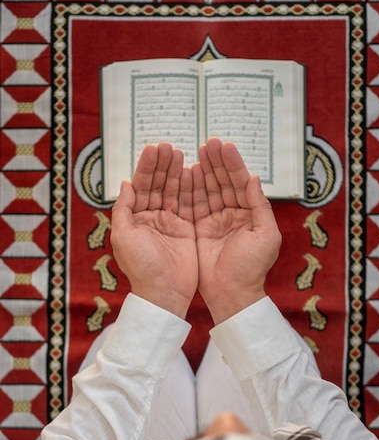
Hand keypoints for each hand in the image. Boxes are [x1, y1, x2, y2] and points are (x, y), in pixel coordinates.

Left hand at [111, 143, 196, 318]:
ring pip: (173, 191)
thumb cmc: (141, 267)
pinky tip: (194, 172)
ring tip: (181, 153)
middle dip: (163, 165)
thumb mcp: (124, 237)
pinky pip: (189, 204)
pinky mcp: (187, 229)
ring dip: (177, 172)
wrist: (164, 292)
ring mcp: (170, 222)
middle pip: (158, 184)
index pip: (141, 186)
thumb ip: (123, 209)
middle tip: (169, 146)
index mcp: (135, 218)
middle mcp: (152, 217)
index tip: (154, 148)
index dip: (147, 167)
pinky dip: (191, 188)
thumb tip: (125, 183)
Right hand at [193, 138, 280, 323]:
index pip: (240, 183)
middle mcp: (233, 214)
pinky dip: (189, 189)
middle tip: (208, 143)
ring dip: (202, 171)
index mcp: (250, 214)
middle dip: (216, 162)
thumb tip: (253, 178)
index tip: (223, 146)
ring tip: (196, 152)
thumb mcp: (266, 235)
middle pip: (223, 182)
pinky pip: (193, 205)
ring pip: (207, 190)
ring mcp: (215, 221)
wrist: (232, 293)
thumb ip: (259, 205)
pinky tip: (186, 172)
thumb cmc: (252, 267)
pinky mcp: (198, 230)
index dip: (232, 164)